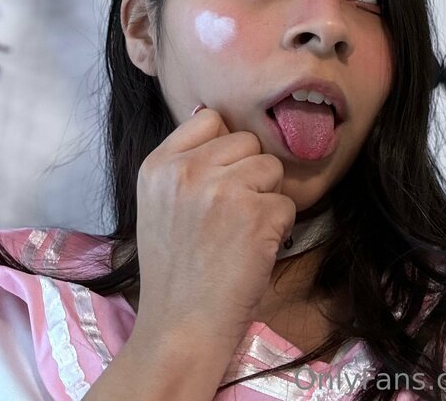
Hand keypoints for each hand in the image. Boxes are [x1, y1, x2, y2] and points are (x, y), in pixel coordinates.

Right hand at [133, 106, 295, 355]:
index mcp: (158, 165)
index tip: (217, 184)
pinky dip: (279, 228)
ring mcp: (221, 190)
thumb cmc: (174, 271)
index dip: (223, 150)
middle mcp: (187, 170)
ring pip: (271, 167)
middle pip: (246, 141)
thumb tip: (213, 116)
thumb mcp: (158, 204)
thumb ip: (183, 163)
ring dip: (266, 199)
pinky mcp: (255, 214)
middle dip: (248, 174)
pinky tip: (253, 252)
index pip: (210, 119)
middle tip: (229, 218)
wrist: (180, 329)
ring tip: (240, 234)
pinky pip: (287, 203)